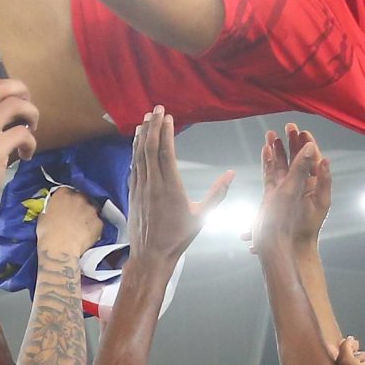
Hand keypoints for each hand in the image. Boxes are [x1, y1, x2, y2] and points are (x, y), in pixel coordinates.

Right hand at [34, 186, 104, 258]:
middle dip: (79, 206)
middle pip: (82, 198)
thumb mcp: (43, 216)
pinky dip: (94, 227)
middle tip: (75, 217)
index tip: (67, 206)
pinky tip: (87, 234)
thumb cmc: (47, 234)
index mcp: (63, 194)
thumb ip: (52, 208)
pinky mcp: (99, 222)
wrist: (60, 250)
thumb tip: (55, 210)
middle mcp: (79, 198)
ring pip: (91, 209)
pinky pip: (97, 222)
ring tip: (82, 227)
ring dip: (88, 215)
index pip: (67, 191)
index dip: (67, 199)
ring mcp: (91, 209)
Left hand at [125, 107, 232, 264]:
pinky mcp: (133, 194)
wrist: (151, 255)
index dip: (165, 131)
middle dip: (152, 126)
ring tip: (144, 120)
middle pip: (150, 148)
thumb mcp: (203, 216)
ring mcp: (140, 188)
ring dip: (141, 136)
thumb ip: (218, 194)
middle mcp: (153, 184)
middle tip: (155, 109)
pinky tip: (136, 143)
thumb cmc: (178, 238)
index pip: (165, 152)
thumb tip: (232, 175)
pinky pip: (134, 167)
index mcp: (171, 187)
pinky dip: (135, 152)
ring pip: (139, 156)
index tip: (167, 116)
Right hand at [258, 127, 329, 250]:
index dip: (308, 144)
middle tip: (289, 126)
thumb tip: (323, 157)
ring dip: (278, 149)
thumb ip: (321, 178)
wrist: (289, 247)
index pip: (312, 160)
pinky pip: (270, 174)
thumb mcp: (318, 201)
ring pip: (282, 164)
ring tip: (272, 134)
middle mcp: (300, 186)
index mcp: (314, 186)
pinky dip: (268, 162)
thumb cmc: (306, 226)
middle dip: (293, 142)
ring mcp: (285, 190)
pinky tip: (265, 150)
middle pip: (297, 159)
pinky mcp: (272, 195)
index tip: (303, 131)